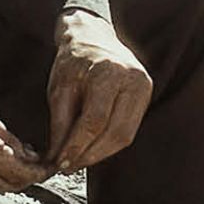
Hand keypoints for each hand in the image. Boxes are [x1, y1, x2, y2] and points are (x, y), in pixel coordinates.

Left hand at [44, 8, 152, 172]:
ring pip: (125, 136)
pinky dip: (109, 144)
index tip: (60, 163)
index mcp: (108, 72)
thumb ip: (59, 123)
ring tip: (79, 161)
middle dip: (89, 156)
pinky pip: (129, 129)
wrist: (94, 37)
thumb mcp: (59, 88)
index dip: (77, 147)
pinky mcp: (146, 94)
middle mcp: (132, 79)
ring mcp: (144, 86)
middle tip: (68, 167)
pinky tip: (93, 149)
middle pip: (114, 133)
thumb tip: (57, 157)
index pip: (94, 121)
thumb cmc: (73, 61)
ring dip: (100, 154)